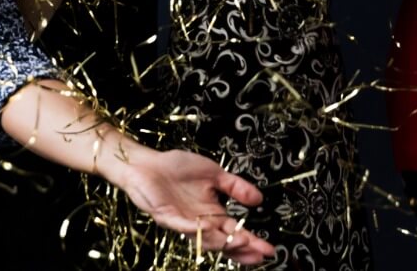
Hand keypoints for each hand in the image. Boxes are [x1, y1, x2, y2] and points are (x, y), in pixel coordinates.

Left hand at [111, 147, 275, 264]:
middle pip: (223, 241)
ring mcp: (182, 222)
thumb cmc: (177, 168)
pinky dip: (193, 228)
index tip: (269, 249)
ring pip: (204, 238)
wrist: (147, 163)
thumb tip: (259, 199)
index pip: (234, 232)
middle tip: (260, 253)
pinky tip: (208, 227)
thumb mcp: (214, 173)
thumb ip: (236, 187)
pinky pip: (180, 225)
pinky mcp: (166, 215)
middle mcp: (198, 222)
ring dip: (222, 241)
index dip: (251, 241)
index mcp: (211, 213)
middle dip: (241, 248)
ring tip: (242, 240)